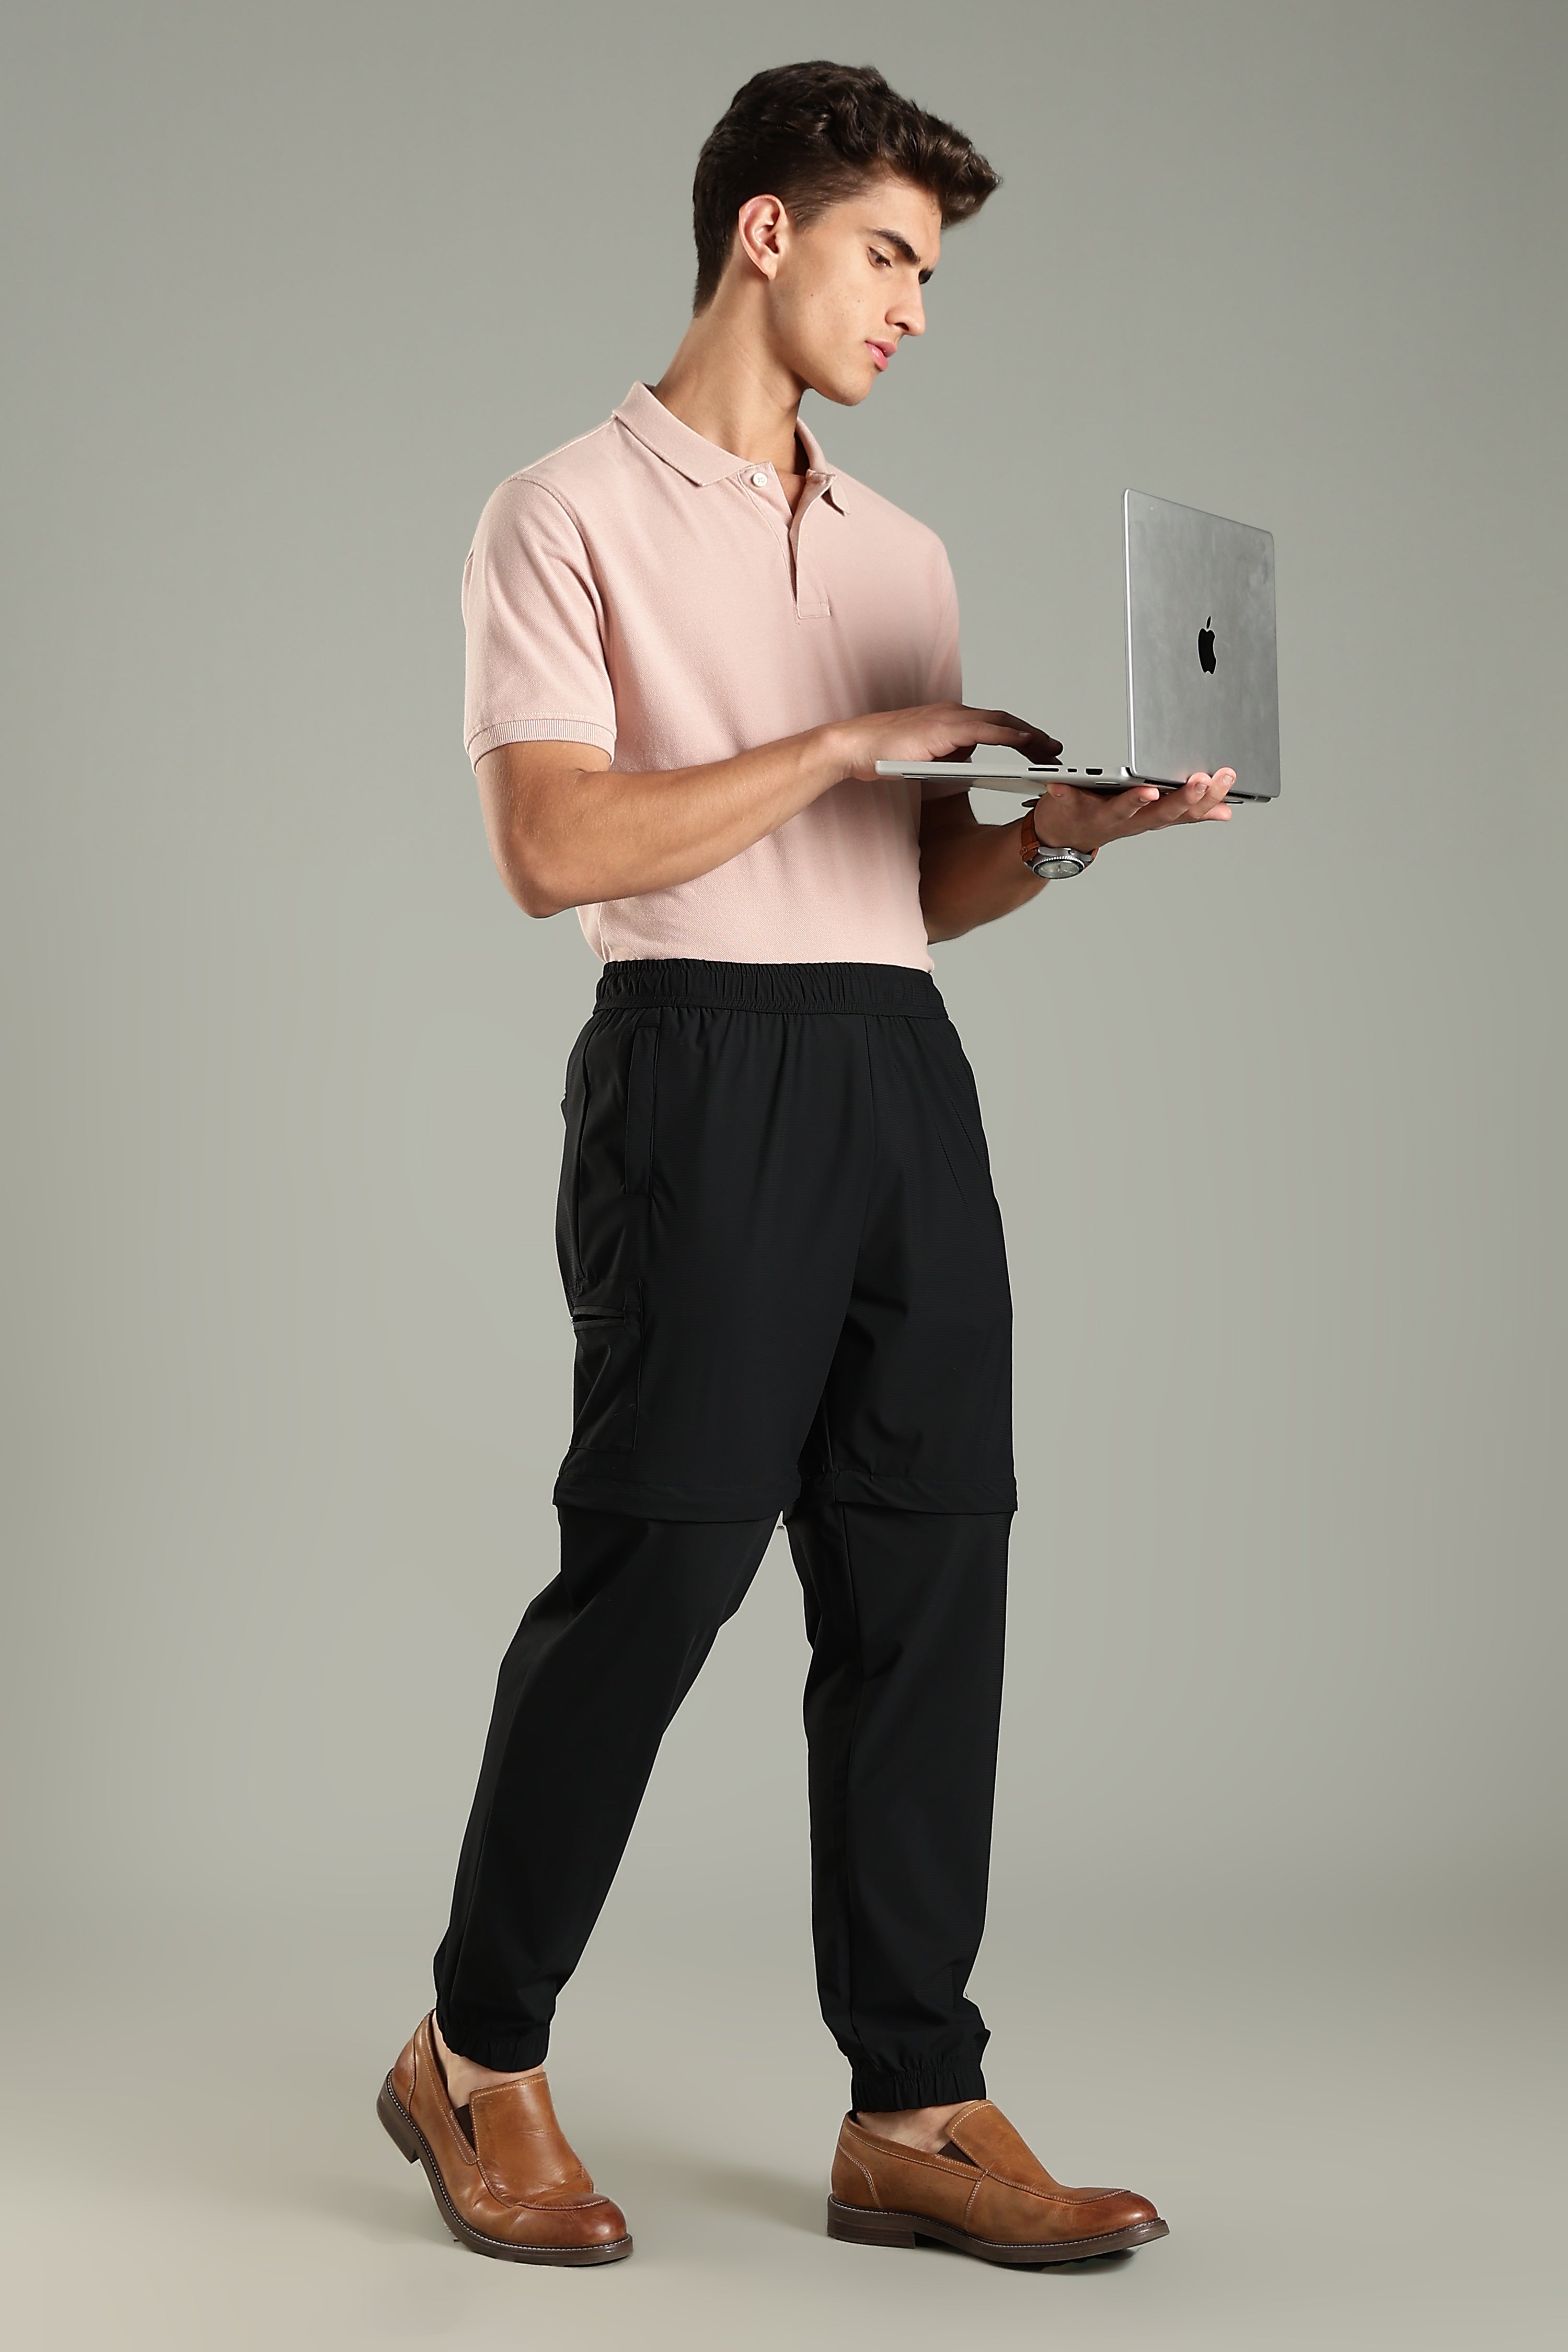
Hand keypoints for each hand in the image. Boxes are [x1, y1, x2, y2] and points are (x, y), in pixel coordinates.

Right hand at [835, 702, 1061, 781]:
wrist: (855, 747)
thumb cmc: (884, 755)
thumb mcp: (926, 758)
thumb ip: (949, 754)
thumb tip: (969, 758)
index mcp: (950, 720)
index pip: (994, 723)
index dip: (1021, 734)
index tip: (1041, 748)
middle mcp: (953, 713)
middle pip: (1005, 719)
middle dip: (1034, 736)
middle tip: (1057, 751)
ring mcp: (949, 718)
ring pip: (1001, 721)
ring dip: (1030, 735)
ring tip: (1052, 751)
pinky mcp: (944, 728)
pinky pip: (986, 729)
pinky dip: (1010, 734)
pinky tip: (1028, 743)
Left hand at [1032, 769, 1236, 853]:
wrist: (1062, 837)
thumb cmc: (1110, 816)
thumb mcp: (1153, 815)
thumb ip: (1187, 811)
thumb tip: (1226, 810)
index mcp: (1152, 817)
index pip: (1188, 811)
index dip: (1209, 798)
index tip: (1228, 778)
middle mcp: (1131, 821)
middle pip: (1162, 813)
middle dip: (1185, 797)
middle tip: (1203, 779)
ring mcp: (1101, 817)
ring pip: (1122, 810)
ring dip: (1136, 801)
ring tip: (1149, 788)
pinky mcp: (1071, 808)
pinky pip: (1067, 800)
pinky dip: (1063, 793)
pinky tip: (1058, 783)